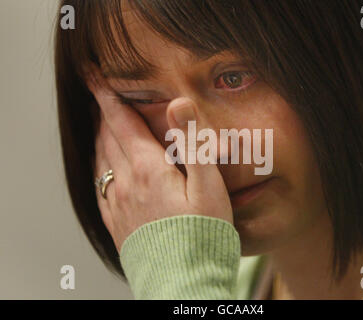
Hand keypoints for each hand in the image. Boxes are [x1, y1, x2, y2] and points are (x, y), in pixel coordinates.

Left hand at [87, 65, 232, 252]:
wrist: (184, 282)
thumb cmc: (203, 236)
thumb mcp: (209, 187)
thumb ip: (194, 143)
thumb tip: (180, 103)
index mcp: (148, 170)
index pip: (121, 122)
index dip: (108, 96)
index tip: (95, 77)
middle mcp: (125, 183)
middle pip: (108, 137)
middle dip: (104, 112)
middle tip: (102, 94)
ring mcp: (116, 204)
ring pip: (101, 158)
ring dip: (100, 136)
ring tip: (104, 123)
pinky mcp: (116, 221)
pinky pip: (100, 183)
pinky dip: (100, 163)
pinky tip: (106, 165)